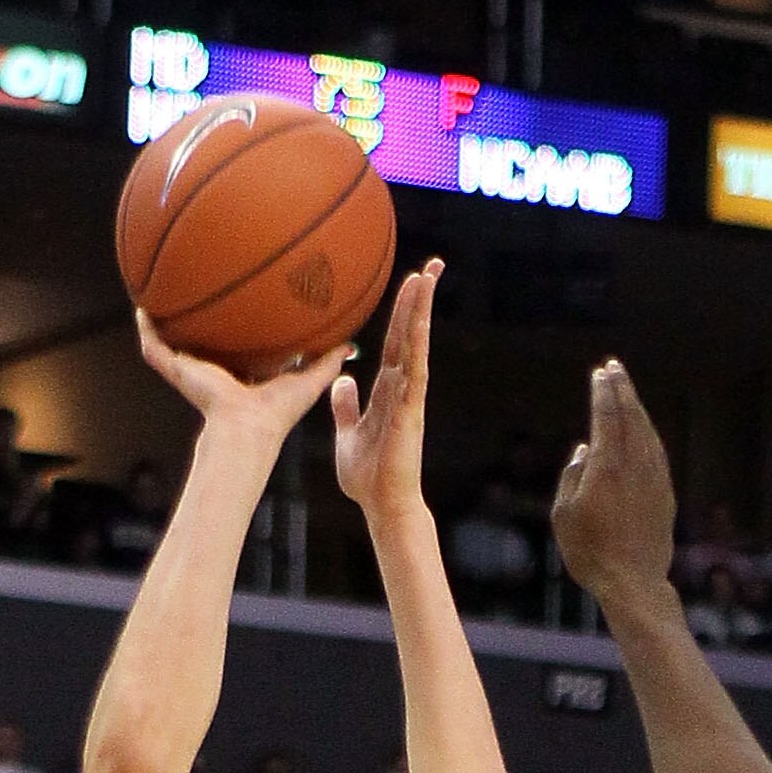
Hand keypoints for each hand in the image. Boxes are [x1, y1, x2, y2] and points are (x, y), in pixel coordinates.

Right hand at [135, 309, 350, 449]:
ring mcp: (193, 371)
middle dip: (197, 317)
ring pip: (173, 341)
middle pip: (202, 340)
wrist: (248, 428)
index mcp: (241, 373)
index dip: (237, 325)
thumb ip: (328, 361)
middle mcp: (215, 371)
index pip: (237, 346)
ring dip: (165, 319)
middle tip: (195, 284)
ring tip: (157, 289)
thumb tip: (351, 343)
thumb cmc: (277, 414)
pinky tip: (140, 306)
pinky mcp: (179, 372)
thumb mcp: (308, 381)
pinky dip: (146, 329)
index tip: (240, 301)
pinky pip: (155, 348)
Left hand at [332, 260, 439, 526]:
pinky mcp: (411, 408)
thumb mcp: (348, 435)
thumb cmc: (368, 478)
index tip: (408, 285)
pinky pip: (415, 366)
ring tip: (427, 275)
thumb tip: (341, 379)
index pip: (395, 342)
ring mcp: (409, 396)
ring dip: (421, 310)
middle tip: (430, 266)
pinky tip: (420, 316)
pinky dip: (418, 340)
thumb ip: (345, 406)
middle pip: (410, 333)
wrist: (382, 506)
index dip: (400, 314)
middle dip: (418, 300)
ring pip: (416, 343)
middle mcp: (402, 388)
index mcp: (386, 391)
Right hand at [551, 358, 676, 610]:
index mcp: (607, 465)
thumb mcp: (564, 516)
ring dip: (637, 408)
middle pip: (631, 415)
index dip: (603, 391)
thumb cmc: (591, 552)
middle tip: (615, 368)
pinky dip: (649, 434)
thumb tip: (583, 451)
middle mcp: (634, 464)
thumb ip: (572, 477)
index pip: (607, 416)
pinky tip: (644, 431)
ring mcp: (654, 477)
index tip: (600, 373)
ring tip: (628, 393)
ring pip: (647, 431)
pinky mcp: (665, 493)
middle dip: (622, 388)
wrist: (633, 582)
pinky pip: (657, 452)